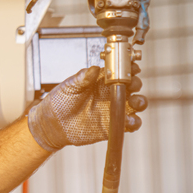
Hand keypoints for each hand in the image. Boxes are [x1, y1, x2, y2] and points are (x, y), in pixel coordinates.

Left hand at [26, 65, 146, 151]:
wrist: (52, 123)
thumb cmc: (60, 101)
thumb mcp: (69, 86)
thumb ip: (82, 78)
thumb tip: (94, 69)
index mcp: (103, 81)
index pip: (121, 71)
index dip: (129, 68)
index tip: (131, 66)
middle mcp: (111, 94)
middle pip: (133, 86)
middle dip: (136, 83)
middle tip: (131, 84)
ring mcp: (114, 110)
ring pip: (136, 104)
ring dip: (140, 102)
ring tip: (134, 102)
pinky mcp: (112, 126)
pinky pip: (130, 124)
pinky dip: (134, 122)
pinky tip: (129, 120)